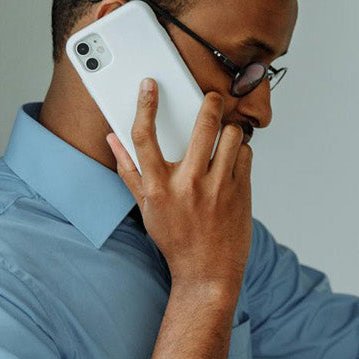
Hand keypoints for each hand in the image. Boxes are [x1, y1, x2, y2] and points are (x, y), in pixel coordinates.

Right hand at [106, 79, 252, 290]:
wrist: (208, 273)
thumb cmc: (175, 240)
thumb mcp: (146, 208)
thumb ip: (129, 171)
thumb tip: (112, 139)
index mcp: (158, 187)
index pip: (144, 137)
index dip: (145, 105)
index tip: (149, 84)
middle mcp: (188, 184)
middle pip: (202, 126)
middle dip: (209, 103)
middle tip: (211, 97)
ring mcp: (219, 188)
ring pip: (231, 136)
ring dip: (228, 129)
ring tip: (223, 133)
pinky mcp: (242, 192)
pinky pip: (246, 154)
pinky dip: (240, 150)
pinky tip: (232, 158)